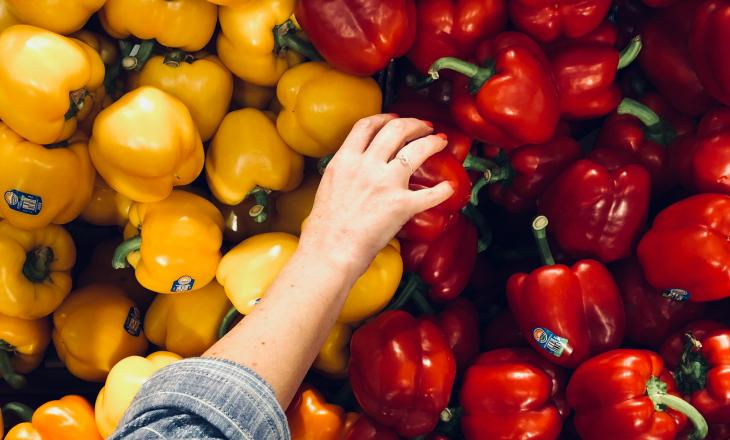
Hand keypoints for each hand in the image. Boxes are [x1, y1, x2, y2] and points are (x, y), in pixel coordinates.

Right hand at [300, 114, 452, 277]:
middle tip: (425, 127)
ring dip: (433, 142)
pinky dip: (443, 190)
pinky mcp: (401, 205)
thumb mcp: (329, 186)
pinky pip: (431, 194)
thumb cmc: (325, 228)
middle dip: (415, 124)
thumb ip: (345, 172)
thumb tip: (356, 170)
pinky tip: (450, 187)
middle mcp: (367, 165)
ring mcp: (386, 183)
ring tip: (441, 141)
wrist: (330, 250)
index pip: (367, 126)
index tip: (395, 118)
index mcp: (345, 160)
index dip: (385, 118)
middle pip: (396, 129)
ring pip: (417, 149)